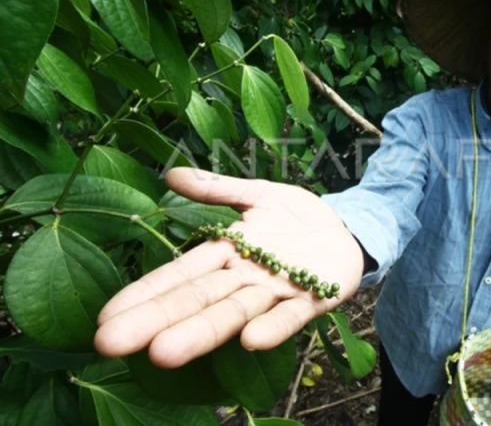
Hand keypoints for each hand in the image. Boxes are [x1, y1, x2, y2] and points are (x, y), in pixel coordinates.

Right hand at [94, 167, 363, 367]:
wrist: (348, 229)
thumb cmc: (298, 218)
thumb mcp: (258, 194)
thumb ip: (217, 189)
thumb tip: (169, 175)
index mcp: (228, 253)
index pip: (178, 276)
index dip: (144, 293)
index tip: (105, 316)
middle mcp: (245, 278)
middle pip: (197, 300)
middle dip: (156, 320)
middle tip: (111, 343)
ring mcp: (277, 290)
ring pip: (234, 313)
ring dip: (202, 332)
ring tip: (164, 352)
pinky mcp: (313, 299)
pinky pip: (290, 316)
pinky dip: (272, 327)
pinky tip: (251, 340)